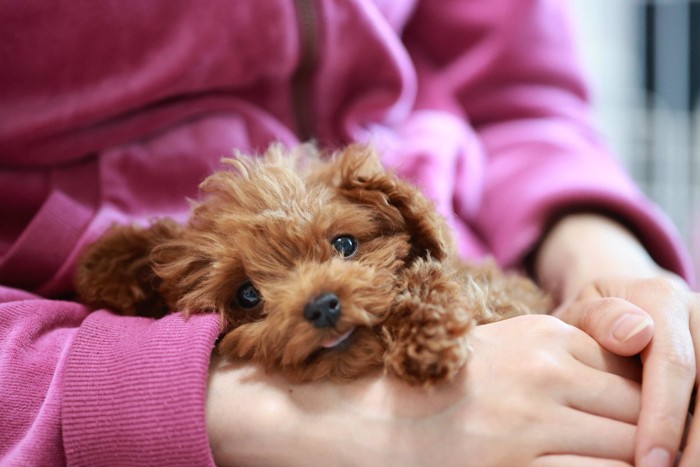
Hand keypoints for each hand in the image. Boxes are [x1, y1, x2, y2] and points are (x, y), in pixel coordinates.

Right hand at [207, 314, 641, 465]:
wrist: (364, 420)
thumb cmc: (432, 384)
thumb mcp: (498, 351)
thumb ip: (555, 358)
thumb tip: (619, 382)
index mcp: (539, 336)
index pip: (632, 370)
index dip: (642, 402)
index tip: (629, 424)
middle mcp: (542, 372)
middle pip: (639, 408)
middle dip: (645, 434)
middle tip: (637, 450)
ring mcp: (531, 423)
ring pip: (631, 446)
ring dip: (632, 459)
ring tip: (611, 460)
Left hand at [534, 213, 698, 466]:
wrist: (609, 313)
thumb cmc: (584, 325)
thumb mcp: (578, 317)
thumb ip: (598, 322)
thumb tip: (634, 335)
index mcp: (660, 298)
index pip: (673, 364)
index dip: (663, 418)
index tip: (646, 461)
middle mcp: (697, 312)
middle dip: (692, 444)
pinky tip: (684, 459)